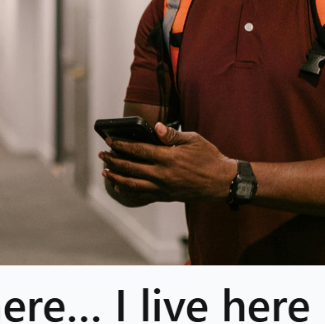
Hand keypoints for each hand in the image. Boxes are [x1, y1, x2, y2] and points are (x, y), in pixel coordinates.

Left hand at [99, 122, 236, 202]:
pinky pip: (143, 196)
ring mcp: (163, 187)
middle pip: (131, 167)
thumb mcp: (193, 140)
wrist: (222, 182)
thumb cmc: (209, 157)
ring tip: (105, 173)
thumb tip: (154, 127)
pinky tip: (120, 187)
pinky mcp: (166, 196)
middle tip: (102, 155)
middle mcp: (162, 174)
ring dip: (117, 178)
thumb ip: (171, 135)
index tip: (109, 141)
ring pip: (133, 184)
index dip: (121, 145)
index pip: (138, 150)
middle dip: (113, 161)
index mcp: (168, 157)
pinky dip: (129, 192)